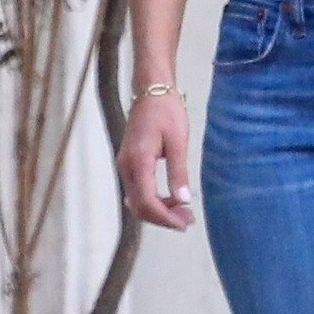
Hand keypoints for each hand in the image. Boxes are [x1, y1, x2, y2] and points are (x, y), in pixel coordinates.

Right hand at [117, 92, 194, 230]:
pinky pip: (137, 191)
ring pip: (136, 201)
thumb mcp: (178, 141)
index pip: (147, 201)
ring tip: (182, 213)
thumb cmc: (166, 111)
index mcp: (138, 161)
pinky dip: (152, 201)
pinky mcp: (129, 163)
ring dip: (158, 211)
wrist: (151, 90)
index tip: (184, 223)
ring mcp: (125, 165)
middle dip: (163, 218)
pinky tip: (171, 200)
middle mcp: (126, 166)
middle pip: (139, 206)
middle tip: (187, 221)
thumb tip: (183, 200)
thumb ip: (178, 172)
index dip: (165, 217)